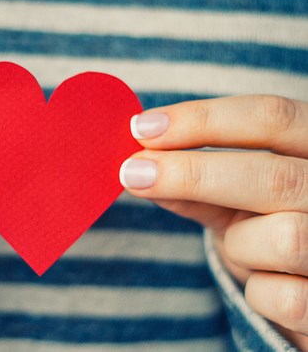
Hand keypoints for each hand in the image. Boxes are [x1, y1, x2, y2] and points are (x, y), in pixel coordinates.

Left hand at [119, 95, 307, 348]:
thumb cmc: (274, 229)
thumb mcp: (242, 198)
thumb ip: (200, 182)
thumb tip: (140, 164)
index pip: (271, 117)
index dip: (202, 120)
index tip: (141, 129)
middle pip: (272, 174)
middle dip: (192, 173)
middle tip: (132, 172)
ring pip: (282, 238)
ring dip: (240, 245)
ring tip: (244, 246)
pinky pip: (281, 297)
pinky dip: (258, 292)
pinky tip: (267, 283)